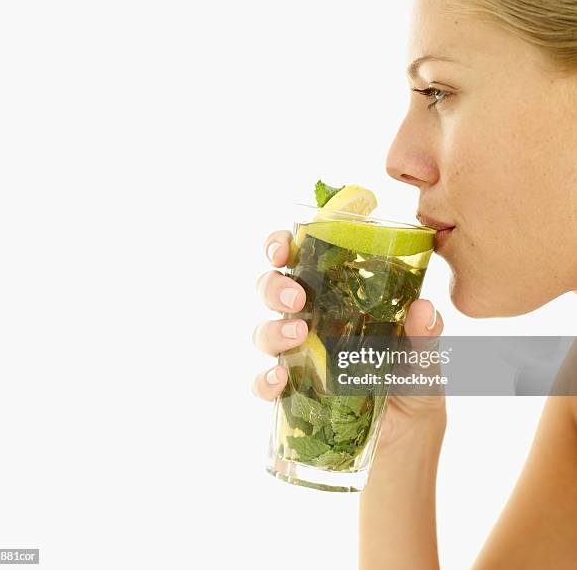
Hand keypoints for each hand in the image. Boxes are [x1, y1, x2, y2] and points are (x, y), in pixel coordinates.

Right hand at [252, 229, 445, 452]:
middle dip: (274, 287)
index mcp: (337, 300)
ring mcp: (297, 358)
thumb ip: (424, 336)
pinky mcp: (291, 395)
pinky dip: (265, 380)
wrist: (406, 440)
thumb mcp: (424, 359)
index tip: (282, 249)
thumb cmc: (412, 385)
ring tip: (298, 334)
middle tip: (296, 298)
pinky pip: (264, 384)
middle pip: (272, 292)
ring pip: (263, 332)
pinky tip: (281, 380)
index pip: (300, 262)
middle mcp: (311, 322)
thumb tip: (424, 308)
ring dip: (273, 330)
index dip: (281, 248)